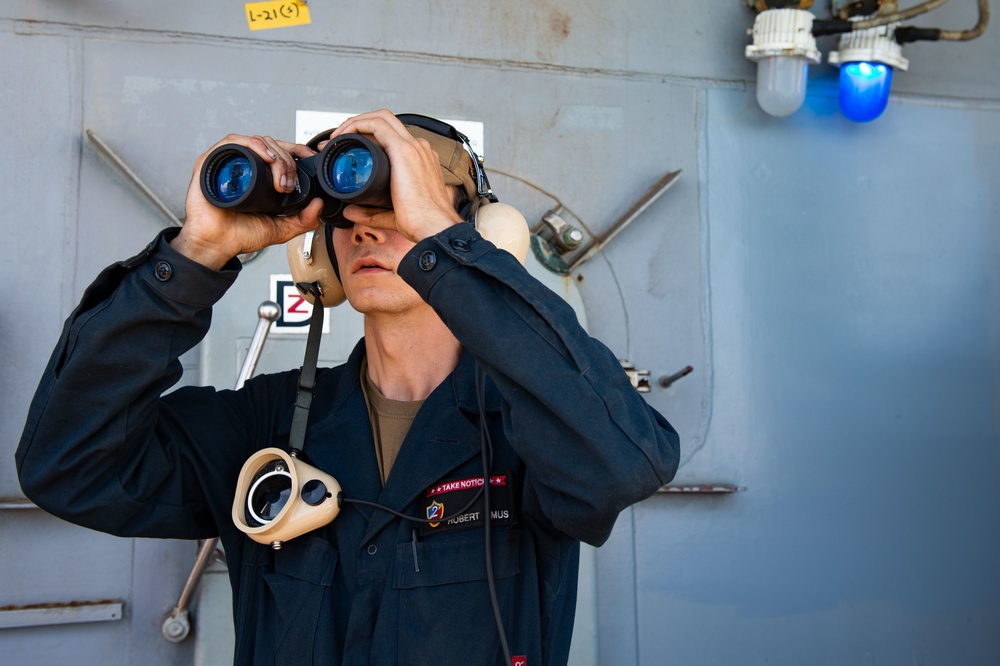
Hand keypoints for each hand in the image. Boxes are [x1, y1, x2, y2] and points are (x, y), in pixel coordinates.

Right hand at [171, 134, 323, 269]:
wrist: (216, 244)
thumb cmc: (240, 234)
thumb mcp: (281, 228)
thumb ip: (303, 220)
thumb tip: (319, 204)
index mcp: (261, 176)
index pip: (281, 152)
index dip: (298, 151)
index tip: (310, 160)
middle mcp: (246, 165)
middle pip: (272, 146)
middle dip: (287, 161)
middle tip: (288, 184)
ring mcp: (229, 162)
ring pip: (257, 142)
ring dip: (274, 154)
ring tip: (279, 178)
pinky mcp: (212, 161)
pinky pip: (233, 141)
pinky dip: (252, 144)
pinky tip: (264, 157)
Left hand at [324, 109, 462, 242]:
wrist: (435, 226)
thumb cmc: (422, 222)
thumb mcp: (392, 213)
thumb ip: (370, 212)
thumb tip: (350, 212)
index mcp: (420, 160)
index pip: (393, 136)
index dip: (369, 136)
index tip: (350, 148)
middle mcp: (419, 148)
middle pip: (387, 121)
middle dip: (360, 123)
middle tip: (341, 137)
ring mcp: (413, 146)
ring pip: (381, 117)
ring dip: (356, 121)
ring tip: (339, 135)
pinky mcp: (403, 149)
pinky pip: (376, 124)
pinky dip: (357, 125)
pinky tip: (344, 135)